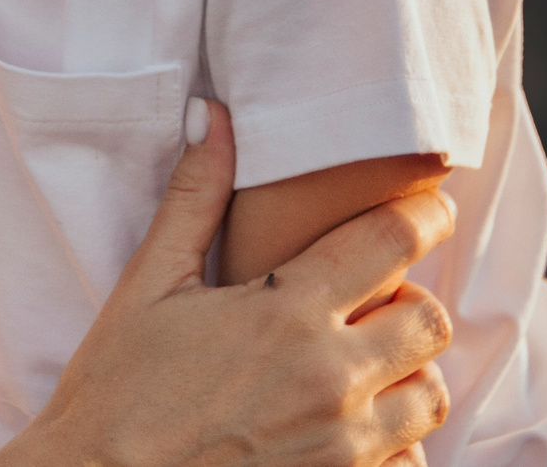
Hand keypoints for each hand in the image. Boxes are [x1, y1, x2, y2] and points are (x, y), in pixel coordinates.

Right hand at [1, 102, 454, 466]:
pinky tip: (344, 426)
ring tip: (361, 364)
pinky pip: (410, 462)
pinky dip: (394, 441)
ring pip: (431, 395)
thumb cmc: (115, 388)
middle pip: (430, 320)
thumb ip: (194, 197)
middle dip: (411, 299)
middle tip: (375, 296)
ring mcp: (343, 448)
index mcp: (287, 313)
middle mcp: (330, 380)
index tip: (427, 209)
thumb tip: (212, 115)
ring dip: (407, 373)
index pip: (394, 240)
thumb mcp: (148, 284)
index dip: (425, 215)